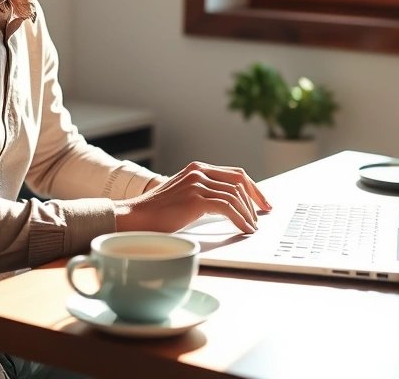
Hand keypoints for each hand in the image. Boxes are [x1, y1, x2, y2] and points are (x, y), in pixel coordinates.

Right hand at [114, 161, 271, 233]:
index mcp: (197, 168)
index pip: (235, 173)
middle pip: (240, 181)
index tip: (262, 202)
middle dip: (256, 199)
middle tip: (263, 215)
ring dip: (248, 214)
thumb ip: (202, 194)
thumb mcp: (183, 196)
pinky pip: (227, 208)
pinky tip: (243, 229)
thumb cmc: (157, 213)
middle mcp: (198, 171)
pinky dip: (240, 219)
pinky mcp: (195, 199)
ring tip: (252, 228)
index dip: (253, 188)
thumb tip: (228, 206)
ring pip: (235, 195)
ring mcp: (196, 183)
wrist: (135, 217)